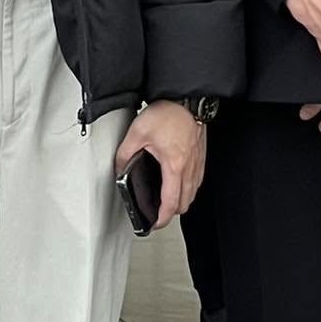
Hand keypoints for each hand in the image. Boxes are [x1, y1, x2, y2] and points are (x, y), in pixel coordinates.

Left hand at [116, 101, 206, 226]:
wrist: (186, 97)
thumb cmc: (168, 112)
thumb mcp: (137, 133)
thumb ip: (125, 154)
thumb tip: (120, 169)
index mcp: (174, 166)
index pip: (171, 202)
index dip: (162, 218)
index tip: (155, 224)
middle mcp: (189, 167)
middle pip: (185, 203)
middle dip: (171, 213)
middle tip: (158, 214)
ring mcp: (197, 162)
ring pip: (192, 193)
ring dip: (181, 201)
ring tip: (167, 201)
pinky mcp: (200, 155)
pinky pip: (197, 180)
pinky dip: (188, 188)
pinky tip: (178, 182)